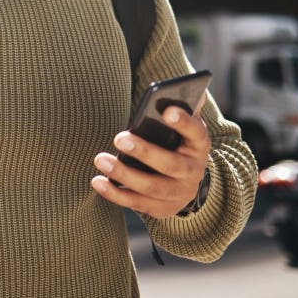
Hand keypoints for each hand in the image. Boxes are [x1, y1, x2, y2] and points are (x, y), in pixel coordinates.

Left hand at [90, 105, 210, 217]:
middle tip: (119, 138)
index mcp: (199, 145)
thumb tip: (196, 89)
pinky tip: (97, 181)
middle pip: (170, 164)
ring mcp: (178, 193)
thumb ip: (186, 108)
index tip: (166, 110)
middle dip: (144, 151)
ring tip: (101, 159)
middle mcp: (193, 171)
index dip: (183, 122)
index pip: (196, 132)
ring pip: (151, 187)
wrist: (186, 182)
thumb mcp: (184, 127)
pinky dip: (115, 193)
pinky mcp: (161, 208)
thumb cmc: (178, 143)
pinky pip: (137, 203)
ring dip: (124, 174)